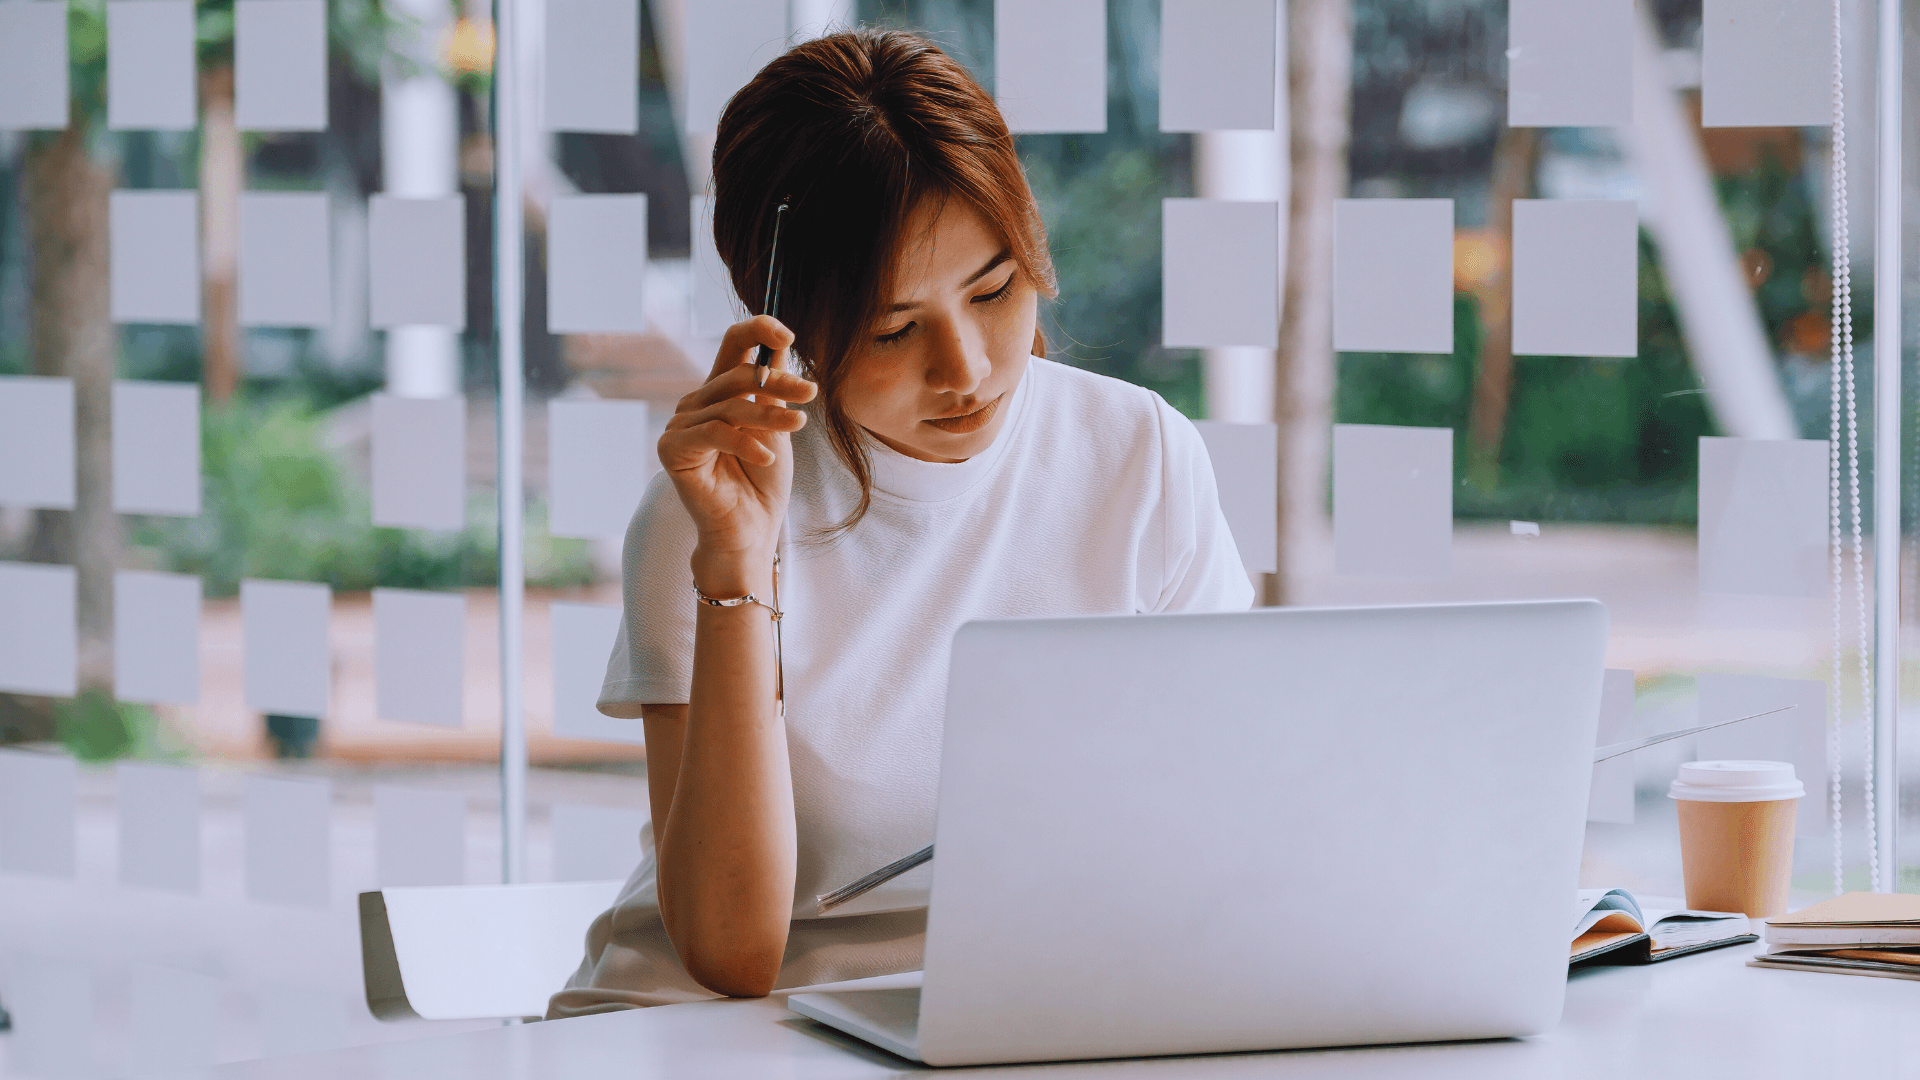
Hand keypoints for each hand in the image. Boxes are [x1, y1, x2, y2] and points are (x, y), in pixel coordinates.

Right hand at [659, 316, 816, 569]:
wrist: (750, 529)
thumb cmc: (762, 482)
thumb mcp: (776, 428)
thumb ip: (773, 388)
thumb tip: (781, 343)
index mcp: (720, 392)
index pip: (732, 345)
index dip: (756, 329)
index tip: (787, 334)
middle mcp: (696, 403)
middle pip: (737, 374)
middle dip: (778, 381)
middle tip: (810, 393)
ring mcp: (681, 425)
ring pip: (730, 405)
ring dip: (769, 414)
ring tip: (799, 424)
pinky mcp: (672, 449)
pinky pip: (713, 433)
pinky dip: (744, 443)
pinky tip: (766, 458)